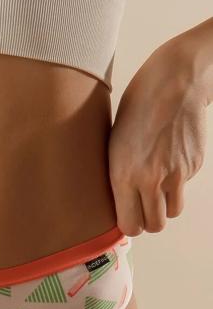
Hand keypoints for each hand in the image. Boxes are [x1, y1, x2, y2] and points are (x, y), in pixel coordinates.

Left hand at [108, 27, 211, 235]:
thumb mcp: (113, 144)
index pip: (130, 226)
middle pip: (154, 226)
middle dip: (148, 220)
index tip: (127, 215)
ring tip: (155, 186)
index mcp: (124, 175)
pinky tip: (169, 157)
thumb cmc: (137, 107)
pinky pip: (184, 187)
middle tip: (142, 205)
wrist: (173, 82)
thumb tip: (122, 202)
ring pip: (172, 212)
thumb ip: (119, 176)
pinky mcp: (194, 165)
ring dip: (164, 205)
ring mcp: (177, 173)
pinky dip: (177, 181)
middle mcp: (152, 179)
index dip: (129, 223)